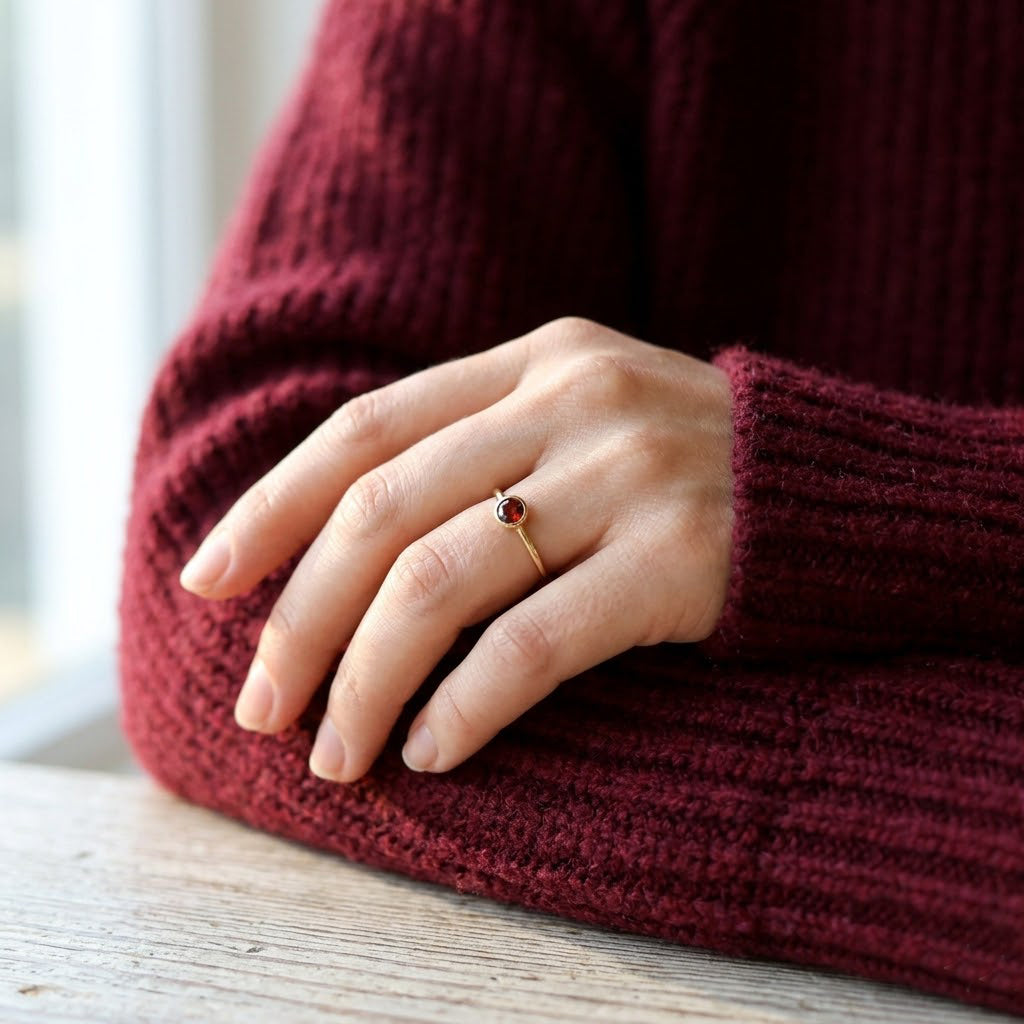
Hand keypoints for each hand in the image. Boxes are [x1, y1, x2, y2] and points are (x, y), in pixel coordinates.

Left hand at [179, 316, 734, 780]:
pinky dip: (467, 704)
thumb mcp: (582, 420)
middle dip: (299, 617)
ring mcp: (628, 474)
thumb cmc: (689, 468)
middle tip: (260, 705)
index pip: (366, 428)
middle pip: (381, 511)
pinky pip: (535, 642)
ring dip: (365, 680)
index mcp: (535, 361)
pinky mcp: (679, 557)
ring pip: (440, 582)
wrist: (841, 491)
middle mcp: (572, 401)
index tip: (207, 580)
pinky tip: (431, 752)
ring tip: (334, 755)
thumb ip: (479, 452)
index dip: (272, 505)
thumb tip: (341, 548)